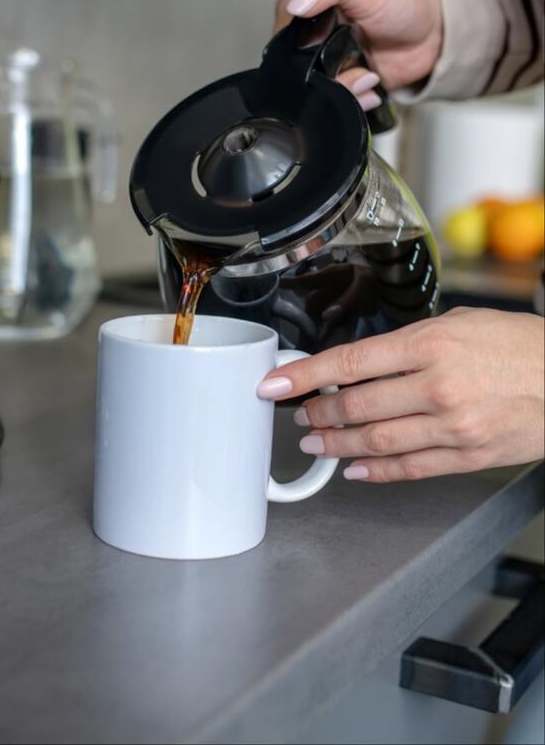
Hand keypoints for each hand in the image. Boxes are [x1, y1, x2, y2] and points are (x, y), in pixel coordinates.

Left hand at [258, 308, 543, 481]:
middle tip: (300, 415)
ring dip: (337, 444)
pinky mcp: (468, 456)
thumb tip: (364, 360)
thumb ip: (410, 343)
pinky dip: (375, 470)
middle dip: (317, 413)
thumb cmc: (519, 346)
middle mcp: (437, 386)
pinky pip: (410, 468)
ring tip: (316, 442)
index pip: (349, 362)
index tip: (275, 384)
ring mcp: (453, 426)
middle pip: (356, 405)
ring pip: (375, 441)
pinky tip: (355, 468)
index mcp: (431, 344)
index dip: (304, 376)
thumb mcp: (461, 323)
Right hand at [274, 0, 442, 107]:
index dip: (297, 49)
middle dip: (327, 78)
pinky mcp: (343, 91)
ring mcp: (327, 71)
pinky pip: (335, 108)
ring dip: (345, 92)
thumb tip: (296, 2)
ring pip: (316, 95)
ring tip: (369, 77)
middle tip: (357, 67)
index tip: (320, 48)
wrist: (432, 40)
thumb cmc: (399, 9)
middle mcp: (312, 45)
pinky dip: (355, 103)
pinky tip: (371, 90)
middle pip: (298, 74)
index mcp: (308, 16)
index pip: (282, 34)